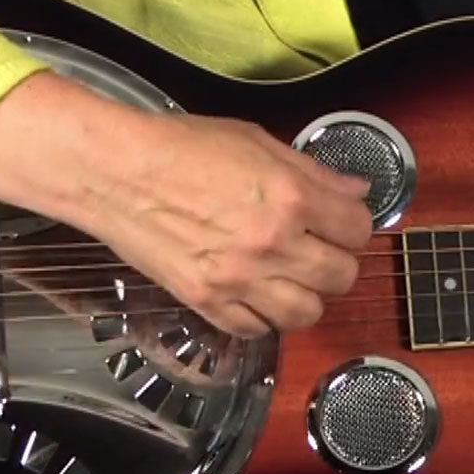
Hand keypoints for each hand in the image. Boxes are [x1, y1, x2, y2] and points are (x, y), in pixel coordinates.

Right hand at [0, 71, 374, 337]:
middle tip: (319, 250)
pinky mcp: (207, 302)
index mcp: (290, 197)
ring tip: (291, 277)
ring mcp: (239, 278)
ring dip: (306, 296)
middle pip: (341, 276)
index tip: (341, 222)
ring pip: (307, 314)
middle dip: (336, 262)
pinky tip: (256, 294)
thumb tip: (356, 192)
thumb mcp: (258, 143)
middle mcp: (271, 243)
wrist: (115, 172)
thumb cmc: (180, 148)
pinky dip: (263, 317)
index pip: (357, 229)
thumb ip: (314, 173)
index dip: (353, 224)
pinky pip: (257, 330)